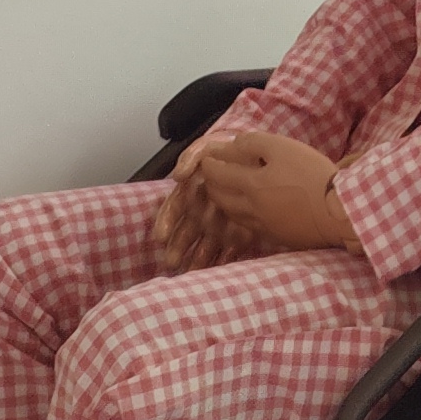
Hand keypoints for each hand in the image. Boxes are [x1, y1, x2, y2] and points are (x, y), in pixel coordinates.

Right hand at [157, 158, 264, 275]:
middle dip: (177, 248)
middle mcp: (202, 214)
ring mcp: (219, 227)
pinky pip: (228, 252)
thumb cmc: (230, 153)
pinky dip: (224, 262)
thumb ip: (192, 157)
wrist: (260, 159)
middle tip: (172, 262)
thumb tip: (176, 175)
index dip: (166, 222)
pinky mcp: (238, 236)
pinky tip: (220, 270)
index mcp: (191, 194)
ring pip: (204, 248)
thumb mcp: (209, 147)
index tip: (160, 236)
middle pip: (185, 234)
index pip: (173, 210)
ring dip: (196, 261)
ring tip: (191, 272)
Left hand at [185, 129, 357, 254]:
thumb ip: (254, 143)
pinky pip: (249, 226)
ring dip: (223, 202)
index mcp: (251, 185)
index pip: (219, 174)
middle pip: (221, 198)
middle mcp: (251, 209)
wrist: (338, 211)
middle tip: (210, 175)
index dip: (210, 164)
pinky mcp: (277, 237)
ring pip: (233, 215)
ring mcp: (263, 226)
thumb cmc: (312, 175)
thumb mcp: (283, 147)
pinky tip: (247, 211)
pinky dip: (240, 216)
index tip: (206, 157)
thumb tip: (233, 144)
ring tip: (224, 193)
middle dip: (211, 185)